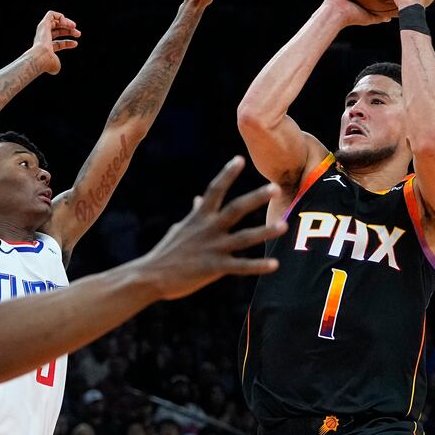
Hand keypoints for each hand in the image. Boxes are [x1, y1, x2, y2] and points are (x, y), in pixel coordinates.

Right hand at [31, 10, 80, 75]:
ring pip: (55, 21)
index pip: (58, 43)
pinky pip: (51, 14)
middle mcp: (43, 38)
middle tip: (79, 33)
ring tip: (74, 26)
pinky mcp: (43, 24)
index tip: (76, 43)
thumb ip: (56, 65)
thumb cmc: (47, 64)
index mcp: (46, 48)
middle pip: (57, 31)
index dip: (68, 43)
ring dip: (66, 22)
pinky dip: (60, 16)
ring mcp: (43, 30)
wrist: (41, 58)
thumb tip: (56, 68)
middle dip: (69, 30)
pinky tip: (65, 23)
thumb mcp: (54, 66)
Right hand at [140, 156, 283, 300]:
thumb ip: (194, 213)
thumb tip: (198, 199)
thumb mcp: (181, 228)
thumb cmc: (166, 252)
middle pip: (236, 209)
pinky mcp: (213, 268)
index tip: (240, 159)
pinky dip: (258, 266)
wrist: (150, 276)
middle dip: (256, 198)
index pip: (215, 190)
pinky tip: (275, 265)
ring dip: (265, 231)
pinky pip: (240, 266)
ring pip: (244, 237)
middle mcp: (208, 229)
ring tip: (284, 226)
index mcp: (199, 217)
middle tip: (275, 187)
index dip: (227, 174)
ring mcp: (212, 248)